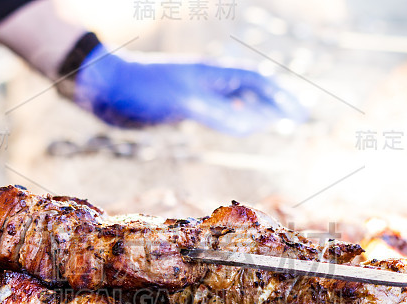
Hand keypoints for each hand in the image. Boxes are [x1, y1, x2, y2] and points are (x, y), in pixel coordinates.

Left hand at [73, 44, 306, 135]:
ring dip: (257, 110)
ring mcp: (196, 92)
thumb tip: (257, 125)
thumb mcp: (185, 101)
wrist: (106, 88)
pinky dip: (236, 118)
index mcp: (213, 73)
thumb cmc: (144, 89)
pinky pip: (219, 110)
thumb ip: (220, 114)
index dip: (280, 96)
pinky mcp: (183, 104)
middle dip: (275, 101)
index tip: (300, 114)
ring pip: (236, 100)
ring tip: (276, 122)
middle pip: (251, 88)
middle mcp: (209, 80)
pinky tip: (239, 126)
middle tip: (297, 118)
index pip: (257, 81)